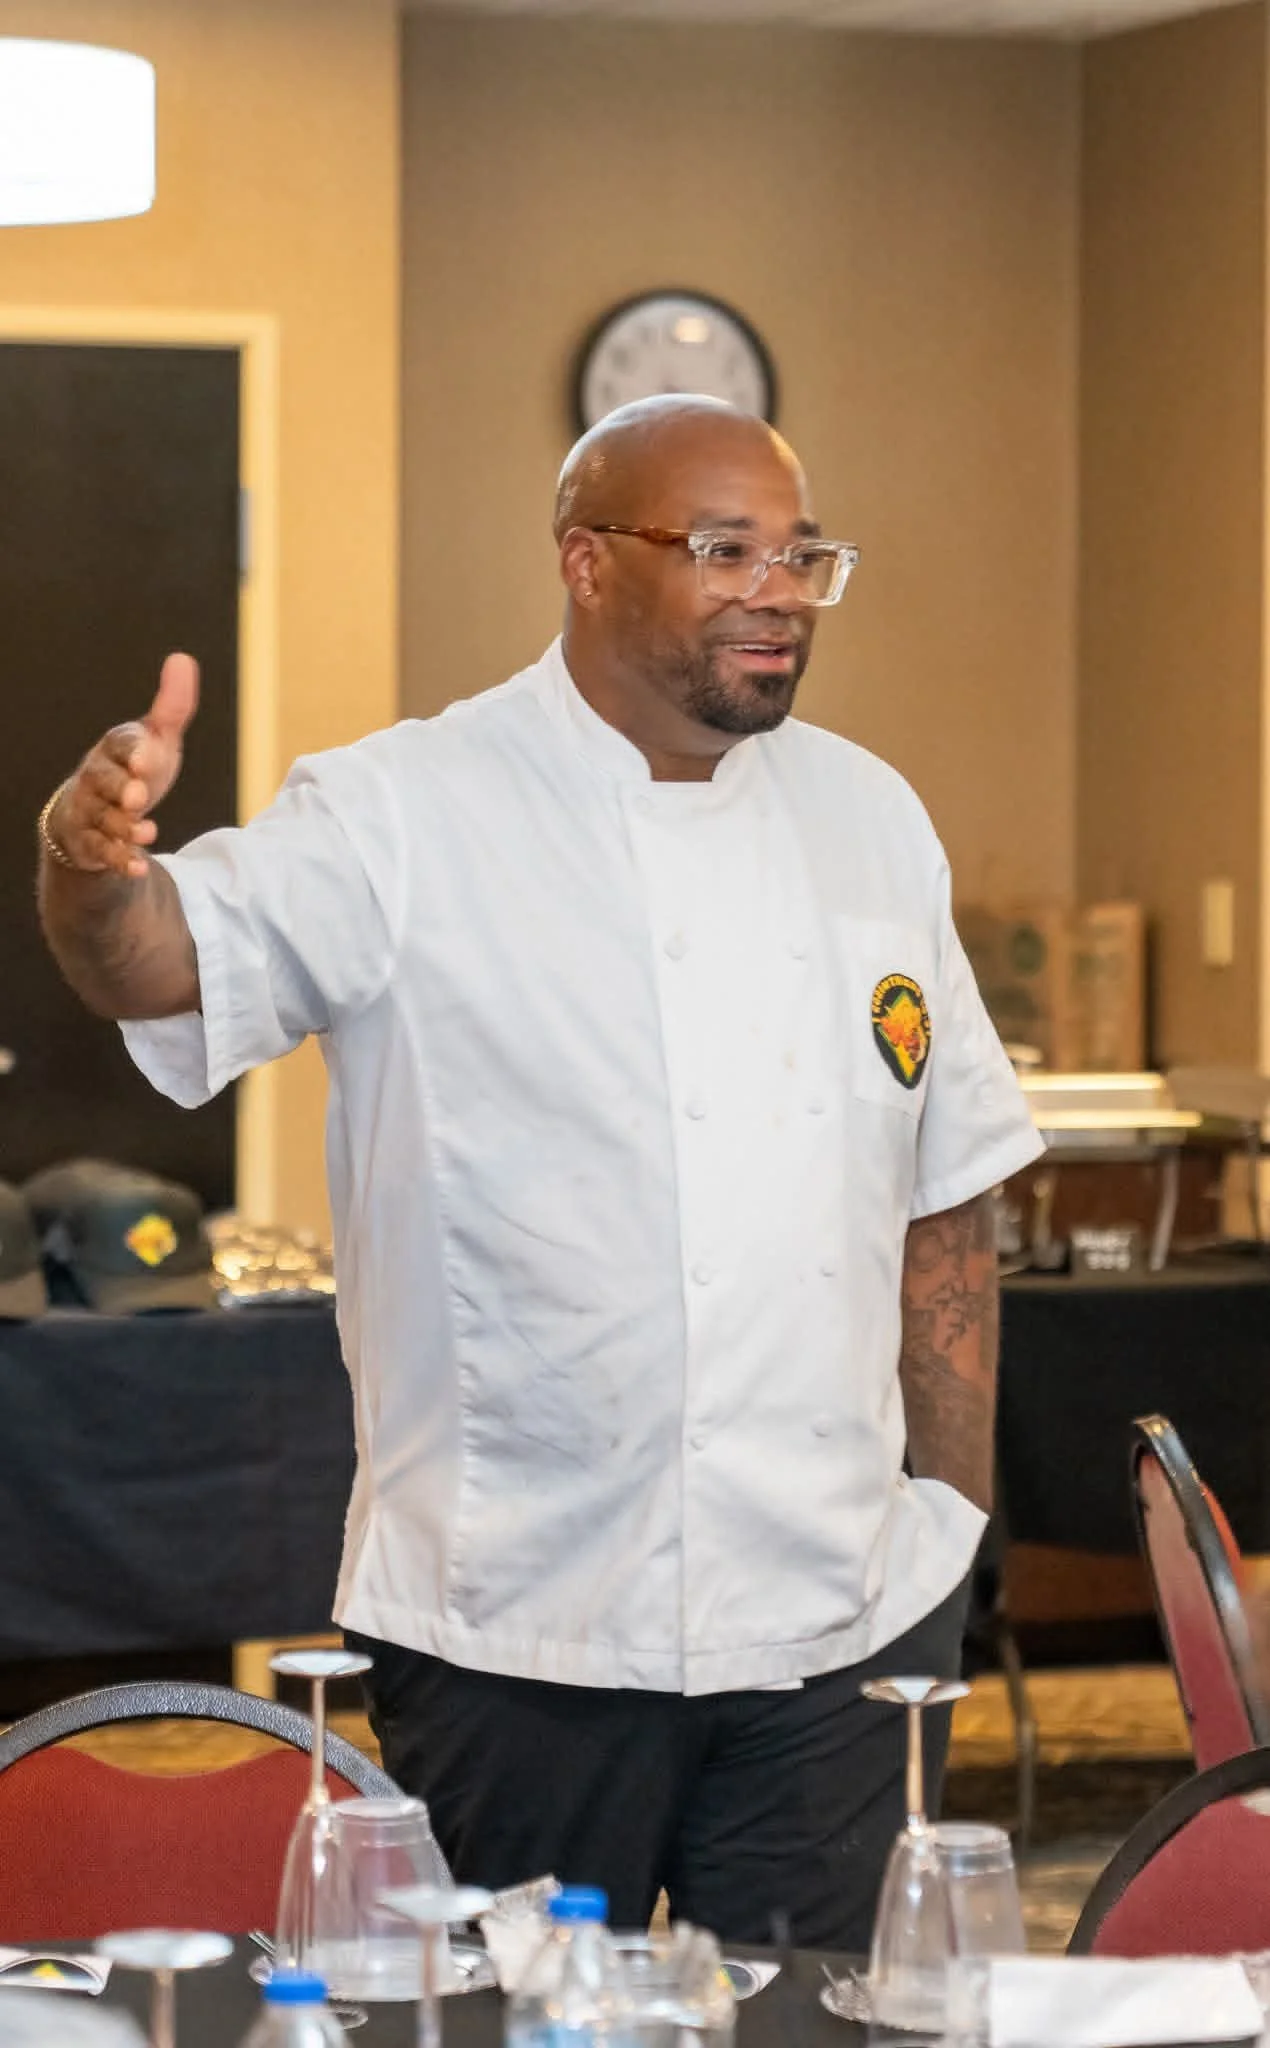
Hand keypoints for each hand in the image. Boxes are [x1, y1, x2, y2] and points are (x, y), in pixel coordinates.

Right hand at [48, 653, 199, 877]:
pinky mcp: (90, 844)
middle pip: (103, 782)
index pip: (120, 744)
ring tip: (146, 832)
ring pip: (102, 819)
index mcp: (115, 749)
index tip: (148, 757)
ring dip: (123, 828)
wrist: (97, 816)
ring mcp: (90, 812)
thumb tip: (183, 659)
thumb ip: (171, 707)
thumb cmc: (131, 771)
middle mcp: (97, 779)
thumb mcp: (156, 740)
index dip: (133, 751)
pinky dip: (120, 861)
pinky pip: (102, 854)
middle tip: (138, 796)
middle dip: (120, 788)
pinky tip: (139, 867)